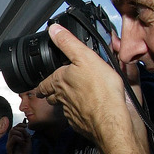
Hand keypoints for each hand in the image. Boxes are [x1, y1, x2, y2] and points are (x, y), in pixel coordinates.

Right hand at [6, 123, 31, 153]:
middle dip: (20, 129)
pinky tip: (22, 143)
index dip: (20, 125)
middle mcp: (10, 140)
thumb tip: (26, 127)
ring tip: (23, 140)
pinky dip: (19, 138)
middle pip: (13, 128)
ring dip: (20, 133)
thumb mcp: (28, 142)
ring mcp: (9, 144)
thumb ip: (26, 135)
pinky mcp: (9, 148)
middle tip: (25, 135)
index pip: (15, 128)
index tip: (26, 126)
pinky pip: (13, 138)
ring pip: (12, 131)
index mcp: (14, 139)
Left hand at [37, 24, 136, 148]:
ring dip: (63, 103)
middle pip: (52, 96)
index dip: (43, 83)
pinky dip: (78, 113)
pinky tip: (85, 110)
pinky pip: (77, 118)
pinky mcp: (83, 124)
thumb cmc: (101, 91)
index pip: (44, 83)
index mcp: (60, 82)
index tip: (41, 84)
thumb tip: (54, 29)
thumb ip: (68, 43)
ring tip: (66, 99)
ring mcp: (72, 114)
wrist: (112, 121)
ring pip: (63, 107)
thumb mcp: (85, 57)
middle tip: (51, 90)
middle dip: (51, 93)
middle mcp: (63, 99)